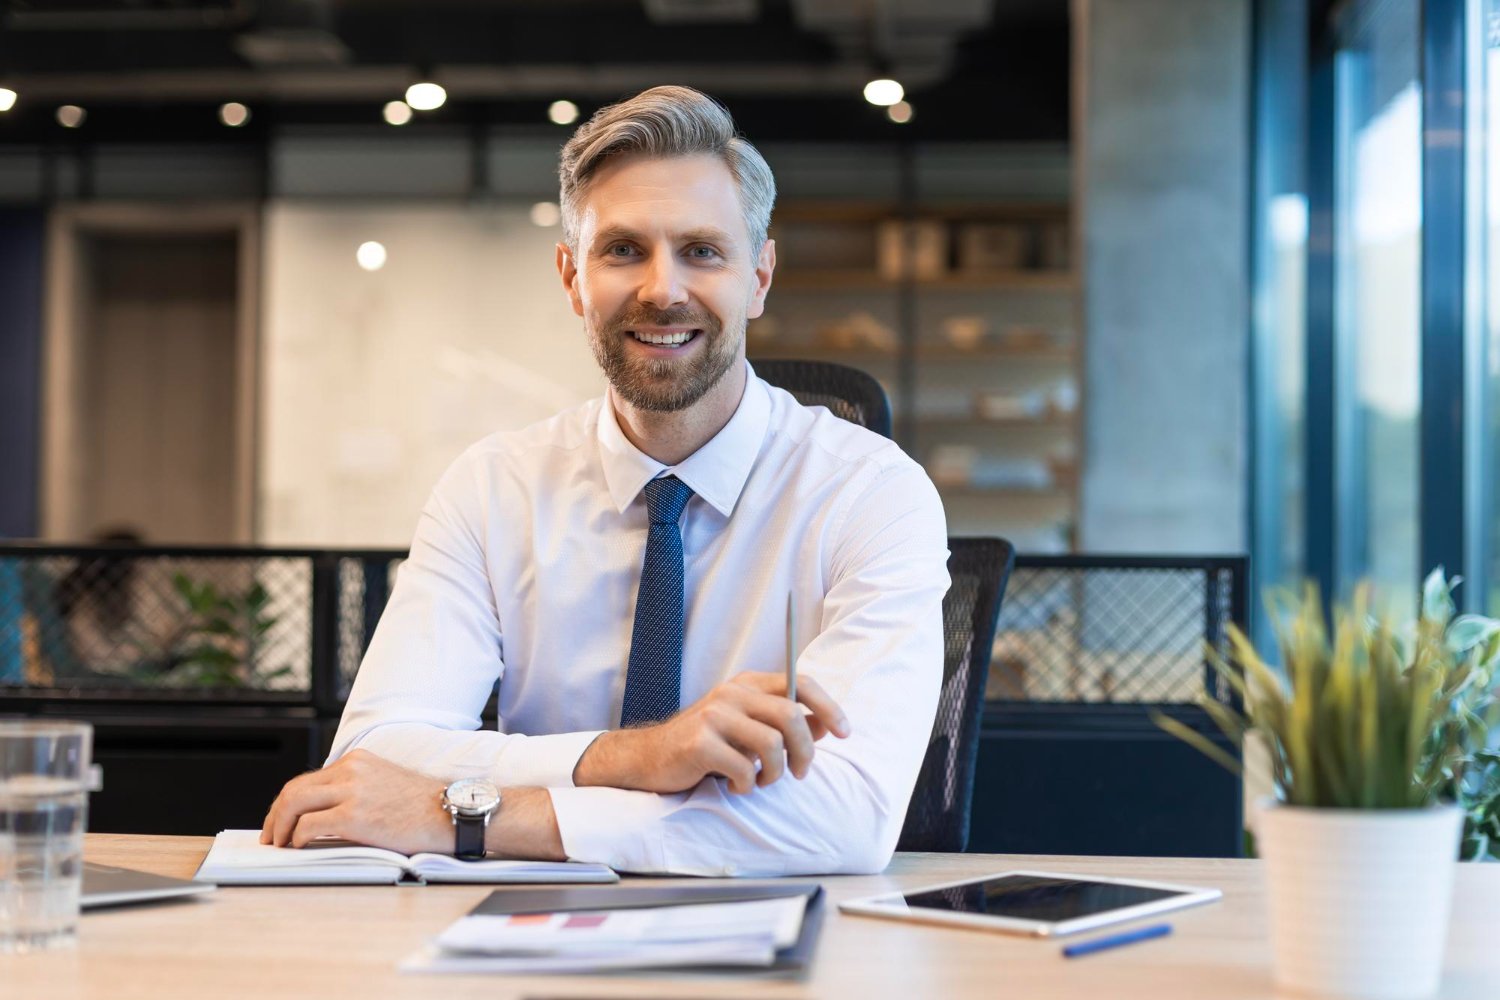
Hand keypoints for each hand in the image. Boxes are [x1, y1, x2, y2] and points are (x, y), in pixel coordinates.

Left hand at [259, 749, 449, 855]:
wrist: (452, 813)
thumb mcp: (385, 783)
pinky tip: (299, 847)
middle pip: (294, 789)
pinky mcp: (354, 816)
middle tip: (271, 836)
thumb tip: (324, 812)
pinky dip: (297, 838)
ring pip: (294, 804)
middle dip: (275, 815)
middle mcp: (351, 770)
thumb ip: (356, 788)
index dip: (287, 802)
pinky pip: (309, 826)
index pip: (309, 779)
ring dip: (279, 827)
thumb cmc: (424, 807)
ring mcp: (352, 791)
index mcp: (358, 760)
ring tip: (279, 844)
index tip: (281, 820)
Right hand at [574, 671, 850, 795]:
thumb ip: (784, 725)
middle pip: (791, 715)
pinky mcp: (699, 742)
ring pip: (773, 744)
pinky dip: (746, 785)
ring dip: (775, 773)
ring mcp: (714, 715)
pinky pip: (744, 769)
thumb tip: (825, 725)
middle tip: (799, 774)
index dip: (829, 707)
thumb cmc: (705, 746)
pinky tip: (735, 786)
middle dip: (805, 752)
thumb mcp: (747, 729)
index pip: (800, 682)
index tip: (844, 733)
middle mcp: (731, 692)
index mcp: (747, 684)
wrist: (648, 759)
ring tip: (761, 782)